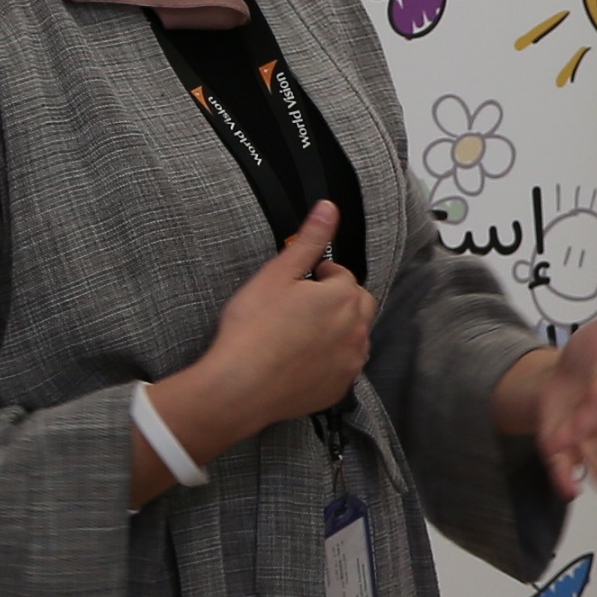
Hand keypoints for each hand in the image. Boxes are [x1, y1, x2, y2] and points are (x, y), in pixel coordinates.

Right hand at [166, 202, 376, 452]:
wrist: (239, 386)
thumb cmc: (253, 329)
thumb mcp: (277, 274)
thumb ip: (309, 241)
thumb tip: (329, 208)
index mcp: (343, 297)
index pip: (342, 275)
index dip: (318, 276)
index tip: (297, 285)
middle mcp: (356, 330)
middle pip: (357, 304)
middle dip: (337, 299)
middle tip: (301, 306)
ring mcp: (350, 362)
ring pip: (355, 335)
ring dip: (338, 329)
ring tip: (301, 333)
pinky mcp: (340, 388)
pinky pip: (345, 365)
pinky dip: (331, 359)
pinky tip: (301, 359)